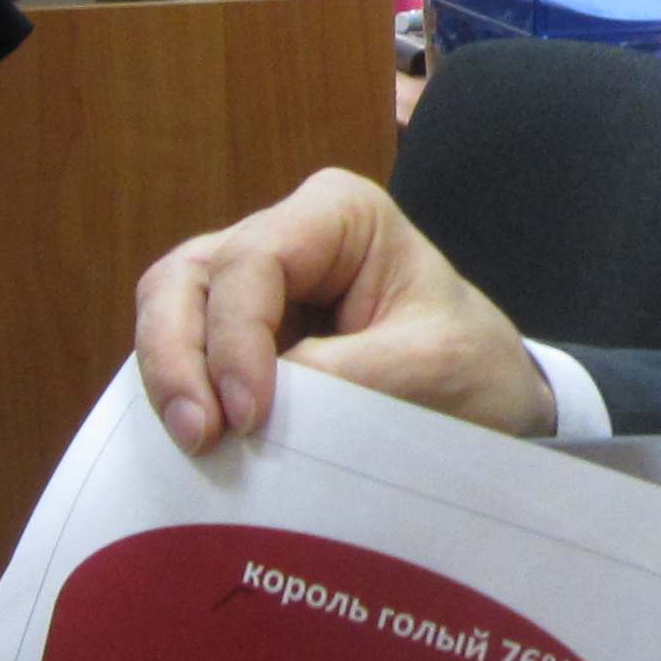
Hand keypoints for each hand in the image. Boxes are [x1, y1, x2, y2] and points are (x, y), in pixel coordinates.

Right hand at [132, 169, 552, 451]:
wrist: (492, 405)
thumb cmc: (474, 368)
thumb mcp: (430, 369)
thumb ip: (346, 378)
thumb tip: (252, 407)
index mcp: (338, 214)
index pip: (252, 261)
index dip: (235, 337)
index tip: (250, 415)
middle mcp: (285, 237)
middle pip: (187, 278)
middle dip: (177, 354)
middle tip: (196, 434)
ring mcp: (254, 288)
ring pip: (170, 312)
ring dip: (169, 377)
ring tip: (194, 444)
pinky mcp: (240, 340)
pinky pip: (185, 358)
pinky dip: (181, 396)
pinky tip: (197, 446)